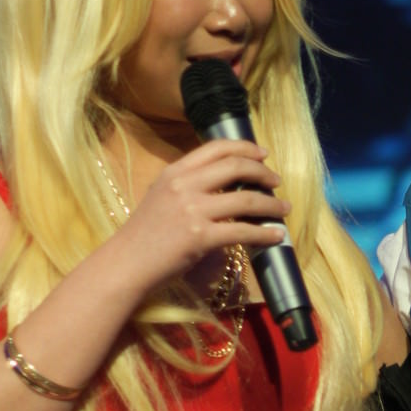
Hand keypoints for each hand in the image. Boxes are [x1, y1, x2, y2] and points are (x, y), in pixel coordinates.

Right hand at [114, 141, 289, 292]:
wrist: (126, 263)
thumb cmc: (144, 234)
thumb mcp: (161, 196)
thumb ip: (188, 185)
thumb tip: (224, 185)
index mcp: (175, 172)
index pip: (216, 148)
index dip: (245, 148)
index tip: (263, 154)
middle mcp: (184, 185)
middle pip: (236, 167)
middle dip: (263, 173)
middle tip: (277, 182)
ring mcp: (193, 210)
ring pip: (246, 199)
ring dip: (271, 204)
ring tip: (284, 209)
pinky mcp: (201, 236)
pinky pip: (243, 231)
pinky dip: (265, 233)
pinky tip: (276, 236)